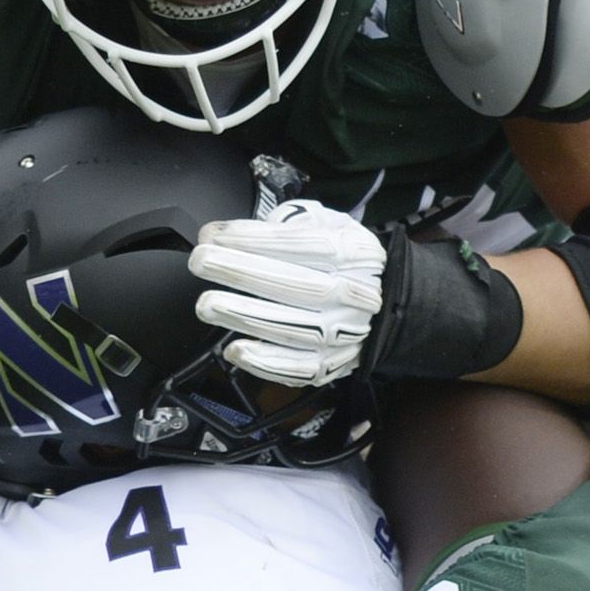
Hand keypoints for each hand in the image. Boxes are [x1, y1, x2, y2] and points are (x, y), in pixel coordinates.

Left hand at [189, 200, 387, 387]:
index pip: (302, 245)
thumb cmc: (347, 263)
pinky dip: (265, 362)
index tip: (214, 235)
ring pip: (291, 328)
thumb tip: (244, 232)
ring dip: (244, 315)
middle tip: (202, 262)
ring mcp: (343, 333)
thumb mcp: (334, 225)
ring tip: (207, 303)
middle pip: (296, 284)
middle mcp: (353, 295)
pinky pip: (297, 368)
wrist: (387, 306)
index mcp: (354, 255)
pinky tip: (235, 349)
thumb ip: (295, 221)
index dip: (254, 239)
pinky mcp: (331, 364)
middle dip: (241, 272)